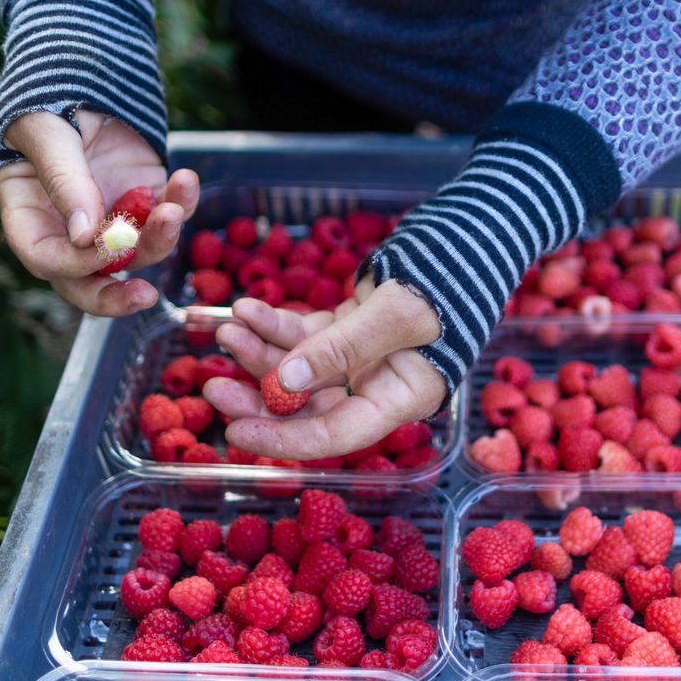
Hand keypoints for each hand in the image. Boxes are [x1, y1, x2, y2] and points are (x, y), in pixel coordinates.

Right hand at [0, 110, 198, 315]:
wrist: (86, 80)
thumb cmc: (49, 102)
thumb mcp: (47, 132)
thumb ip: (64, 179)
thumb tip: (85, 236)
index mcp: (29, 215)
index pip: (44, 258)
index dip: (73, 264)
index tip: (103, 246)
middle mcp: (69, 230)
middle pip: (88, 281)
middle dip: (115, 296)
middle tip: (145, 297)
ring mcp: (110, 220)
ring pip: (137, 253)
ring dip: (158, 240)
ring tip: (172, 210)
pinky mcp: (145, 202)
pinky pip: (166, 215)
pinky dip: (181, 203)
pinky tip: (185, 180)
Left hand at [202, 280, 445, 459]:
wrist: (466, 241)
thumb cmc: (448, 281)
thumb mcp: (397, 315)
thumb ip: (341, 348)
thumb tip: (286, 380)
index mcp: (398, 399)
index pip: (335, 435)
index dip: (283, 439)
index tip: (235, 432)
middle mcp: (375, 387)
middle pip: (306, 408)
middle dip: (257, 397)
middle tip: (213, 383)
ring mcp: (359, 358)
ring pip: (296, 369)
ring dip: (259, 352)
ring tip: (227, 329)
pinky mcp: (347, 330)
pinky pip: (301, 336)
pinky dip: (273, 324)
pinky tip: (247, 309)